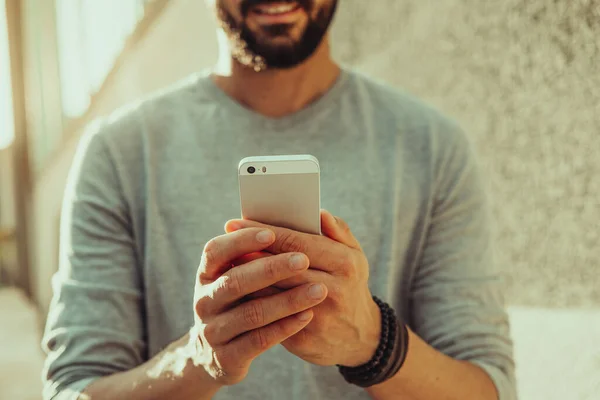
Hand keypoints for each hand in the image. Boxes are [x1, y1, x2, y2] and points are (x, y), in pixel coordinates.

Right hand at [189, 227, 327, 385]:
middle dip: (270, 269)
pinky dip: (285, 327)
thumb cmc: (240, 303)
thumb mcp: (239, 277)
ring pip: (251, 313)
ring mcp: (213, 331)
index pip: (216, 251)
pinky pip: (258, 340)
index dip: (241, 241)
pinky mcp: (227, 358)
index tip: (271, 233)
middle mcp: (205, 300)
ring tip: (318, 290)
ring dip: (287, 300)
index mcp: (206, 274)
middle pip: (235, 281)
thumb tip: (294, 225)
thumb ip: (260, 251)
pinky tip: (308, 315)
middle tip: (303, 260)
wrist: (219, 357)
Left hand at [225, 210, 380, 367]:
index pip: (297, 243)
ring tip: (226, 262)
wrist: (360, 337)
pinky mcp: (304, 339)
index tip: (237, 222)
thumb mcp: (355, 256)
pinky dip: (251, 302)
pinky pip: (271, 319)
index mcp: (344, 263)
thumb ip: (338, 232)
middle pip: (281, 267)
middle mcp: (333, 289)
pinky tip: (237, 291)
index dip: (264, 232)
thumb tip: (319, 213)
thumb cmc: (350, 285)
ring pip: (272, 292)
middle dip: (250, 252)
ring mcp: (318, 316)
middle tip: (225, 240)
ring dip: (246, 277)